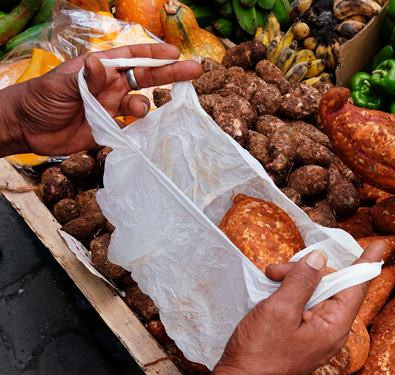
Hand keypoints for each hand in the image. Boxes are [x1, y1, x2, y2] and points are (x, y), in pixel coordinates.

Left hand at [3, 44, 201, 155]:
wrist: (27, 129)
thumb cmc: (39, 98)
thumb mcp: (60, 84)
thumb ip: (84, 78)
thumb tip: (101, 65)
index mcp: (100, 69)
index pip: (132, 57)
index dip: (154, 55)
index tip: (174, 54)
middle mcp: (111, 85)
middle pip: (147, 77)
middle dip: (170, 74)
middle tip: (195, 71)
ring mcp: (112, 106)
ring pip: (142, 103)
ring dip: (146, 106)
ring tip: (139, 111)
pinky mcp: (110, 127)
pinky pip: (133, 127)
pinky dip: (142, 129)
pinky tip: (143, 130)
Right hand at [199, 242, 385, 374]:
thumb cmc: (260, 354)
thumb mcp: (280, 311)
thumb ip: (302, 281)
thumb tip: (319, 258)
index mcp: (334, 326)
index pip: (356, 288)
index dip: (366, 264)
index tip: (378, 246)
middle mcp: (331, 330)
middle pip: (332, 286)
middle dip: (307, 271)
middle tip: (277, 270)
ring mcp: (317, 334)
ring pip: (316, 293)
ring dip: (294, 281)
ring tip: (270, 278)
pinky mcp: (302, 336)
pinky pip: (304, 306)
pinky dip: (290, 293)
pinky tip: (272, 289)